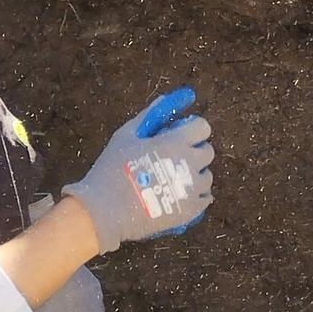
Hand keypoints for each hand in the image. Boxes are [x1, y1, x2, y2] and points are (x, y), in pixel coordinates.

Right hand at [61, 88, 213, 253]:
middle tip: (169, 159)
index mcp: (176, 142)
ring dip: (193, 175)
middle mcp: (190, 164)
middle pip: (207, 151)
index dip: (190, 129)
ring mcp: (193, 189)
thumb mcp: (126, 136)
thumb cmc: (112, 169)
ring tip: (169, 181)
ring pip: (206, 176)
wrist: (105, 212)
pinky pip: (205, 197)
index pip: (202, 127)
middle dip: (192, 151)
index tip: (176, 135)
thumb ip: (150, 116)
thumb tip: (166, 99)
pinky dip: (194, 195)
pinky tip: (175, 196)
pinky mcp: (191, 211)